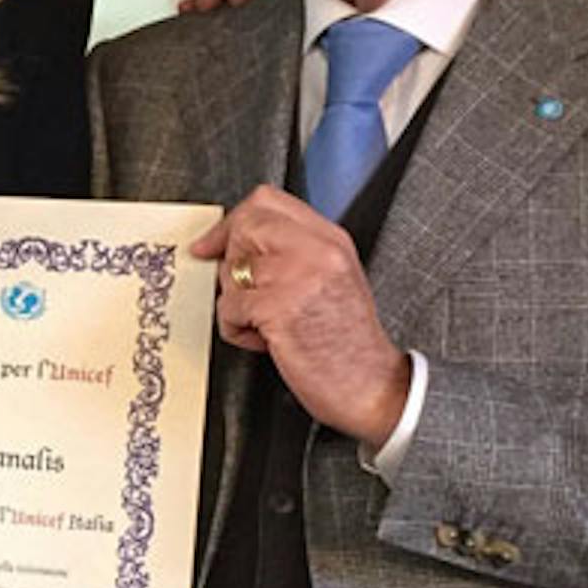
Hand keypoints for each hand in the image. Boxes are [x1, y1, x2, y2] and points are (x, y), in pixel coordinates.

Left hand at [194, 187, 410, 444]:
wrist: (373, 386)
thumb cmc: (348, 344)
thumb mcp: (332, 282)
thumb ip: (293, 254)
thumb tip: (237, 243)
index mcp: (331, 241)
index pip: (268, 200)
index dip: (233, 221)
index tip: (213, 244)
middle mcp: (318, 251)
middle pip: (246, 225)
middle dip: (231, 261)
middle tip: (245, 293)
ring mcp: (300, 276)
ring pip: (232, 269)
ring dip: (237, 303)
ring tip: (266, 325)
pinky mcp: (280, 307)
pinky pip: (229, 307)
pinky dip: (236, 330)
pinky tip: (265, 342)